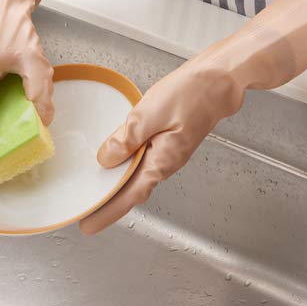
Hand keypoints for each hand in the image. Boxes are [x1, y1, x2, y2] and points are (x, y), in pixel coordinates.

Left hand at [78, 0, 306, 233]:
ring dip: (117, 186)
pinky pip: (143, 159)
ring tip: (96, 193)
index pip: (130, 195)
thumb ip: (127, 139)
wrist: (221, 79)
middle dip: (109, 204)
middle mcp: (166, 162)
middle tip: (86, 215)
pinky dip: (126, 166)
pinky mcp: (169, 139)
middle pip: (132, 190)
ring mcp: (169, 152)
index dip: (108, 211)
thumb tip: (106, 160)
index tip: (89, 226)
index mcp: (162, 161)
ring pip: (137, 175)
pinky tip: (116, 161)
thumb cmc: (192, 93)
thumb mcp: (151, 113)